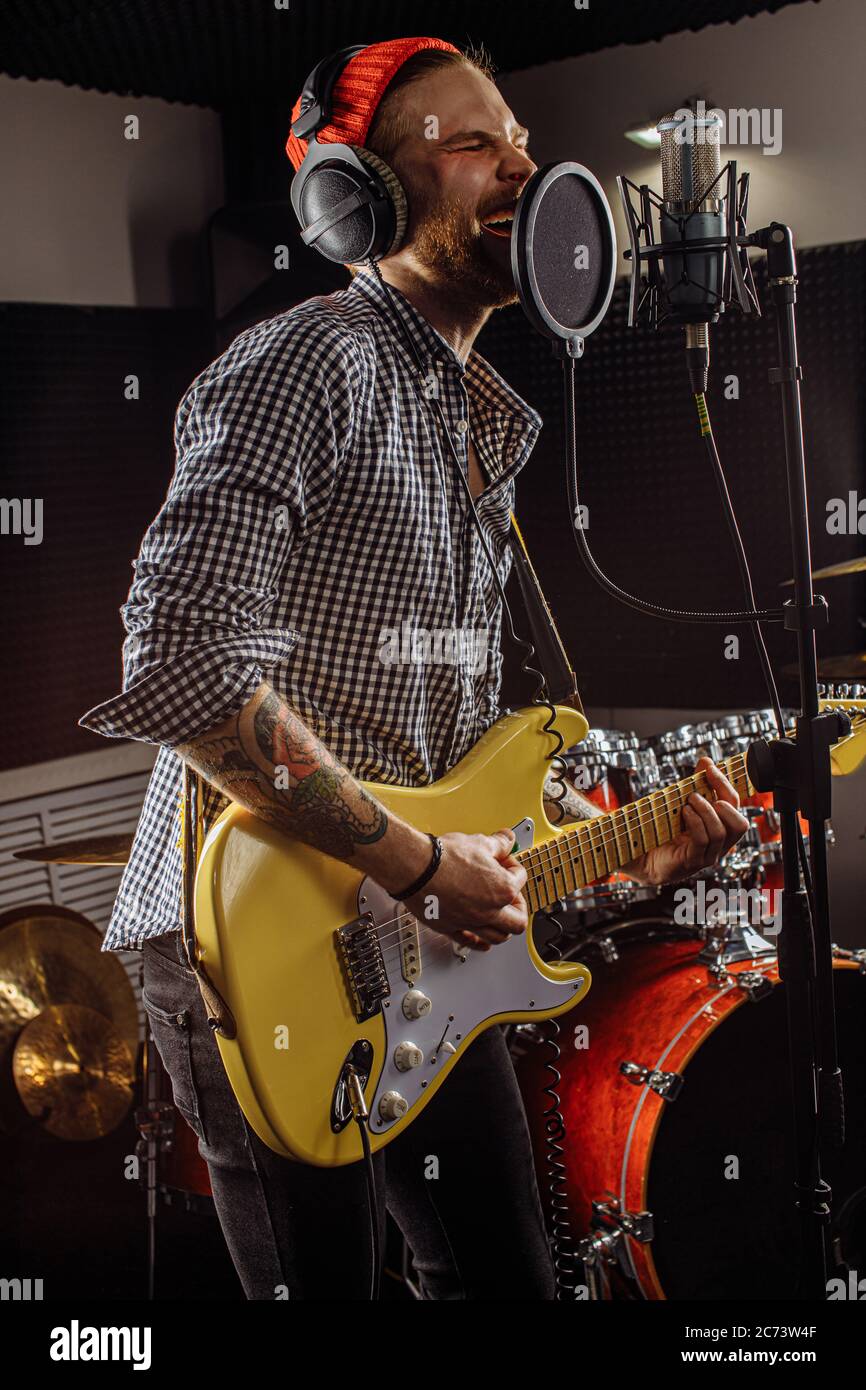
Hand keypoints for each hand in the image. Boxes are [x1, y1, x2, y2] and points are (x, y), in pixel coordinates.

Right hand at [403, 828, 527, 951]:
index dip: (512, 865)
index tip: (503, 861)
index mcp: (503, 889)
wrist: (416, 868)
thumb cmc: (444, 858)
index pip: (520, 878)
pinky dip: (478, 942)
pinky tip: (479, 938)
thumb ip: (498, 844)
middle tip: (512, 896)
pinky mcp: (451, 928)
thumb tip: (507, 839)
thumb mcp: (478, 843)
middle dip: (518, 906)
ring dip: (503, 928)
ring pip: (498, 937)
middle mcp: (490, 911)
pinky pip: (470, 942)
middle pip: (518, 920)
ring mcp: (471, 922)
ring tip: (500, 917)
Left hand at [622, 757, 749, 886]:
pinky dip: (695, 822)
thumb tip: (706, 761)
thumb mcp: (681, 803)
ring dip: (705, 810)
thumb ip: (696, 785)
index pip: (735, 807)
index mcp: (720, 829)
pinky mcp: (693, 861)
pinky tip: (684, 812)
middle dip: (724, 798)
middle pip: (740, 824)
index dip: (725, 784)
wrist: (640, 856)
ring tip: (689, 800)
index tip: (709, 767)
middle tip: (702, 787)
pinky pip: (703, 840)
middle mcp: (719, 845)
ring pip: (721, 832)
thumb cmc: (661, 831)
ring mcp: (708, 855)